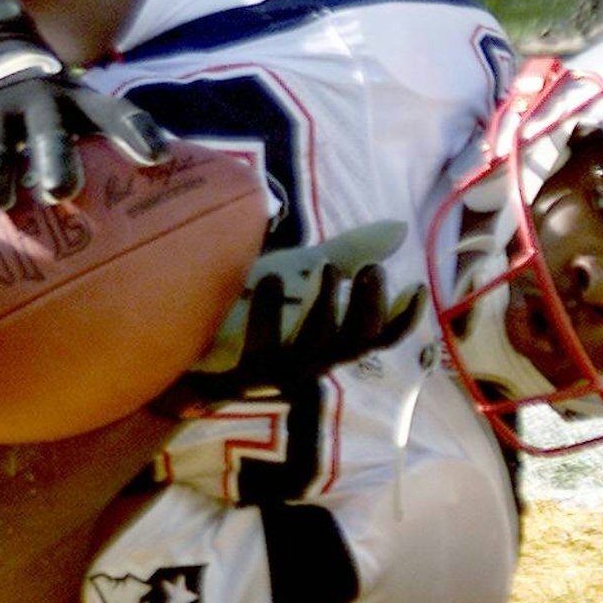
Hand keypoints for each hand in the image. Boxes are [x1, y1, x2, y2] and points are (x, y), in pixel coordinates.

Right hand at [0, 0, 166, 210]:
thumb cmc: (41, 90)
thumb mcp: (75, 97)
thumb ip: (109, 133)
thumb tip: (162, 172)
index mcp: (70, 97)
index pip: (110, 112)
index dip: (134, 131)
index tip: (157, 157)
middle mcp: (33, 100)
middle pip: (47, 131)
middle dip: (53, 158)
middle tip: (60, 191)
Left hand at [168, 221, 425, 407]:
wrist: (185, 341)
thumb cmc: (250, 305)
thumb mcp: (301, 270)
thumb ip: (347, 251)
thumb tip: (399, 229)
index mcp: (331, 338)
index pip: (379, 336)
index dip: (403, 318)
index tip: (416, 287)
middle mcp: (312, 359)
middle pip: (355, 344)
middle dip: (369, 309)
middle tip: (372, 270)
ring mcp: (278, 371)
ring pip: (316, 349)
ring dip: (326, 308)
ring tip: (328, 269)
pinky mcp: (243, 373)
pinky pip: (263, 349)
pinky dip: (269, 314)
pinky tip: (269, 280)